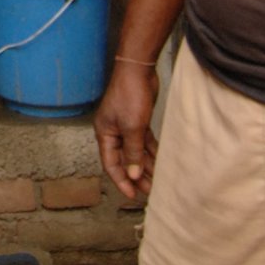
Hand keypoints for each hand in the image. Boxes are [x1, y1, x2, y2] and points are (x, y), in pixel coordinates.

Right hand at [95, 61, 158, 202]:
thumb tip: (133, 174)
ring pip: (136, 152)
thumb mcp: (132, 127)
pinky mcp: (138, 120)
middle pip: (124, 160)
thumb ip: (133, 152)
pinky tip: (160, 162)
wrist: (138, 69)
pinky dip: (151, 152)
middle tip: (148, 191)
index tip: (132, 194)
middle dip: (136, 176)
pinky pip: (143, 142)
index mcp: (105, 134)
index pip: (111, 164)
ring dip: (145, 165)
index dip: (121, 180)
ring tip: (156, 181)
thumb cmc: (129, 94)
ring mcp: (126, 126)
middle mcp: (113, 132)